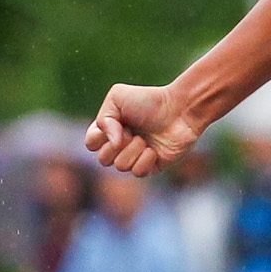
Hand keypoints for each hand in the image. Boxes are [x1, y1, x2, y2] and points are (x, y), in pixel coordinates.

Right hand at [89, 81, 205, 177]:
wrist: (180, 110)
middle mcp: (121, 145)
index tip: (115, 123)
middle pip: (103, 160)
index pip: (91, 144)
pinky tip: (154, 150)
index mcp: (110, 130)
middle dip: (117, 145)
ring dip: (133, 150)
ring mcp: (136, 157)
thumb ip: (104, 119)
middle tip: (132, 132)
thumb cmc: (149, 101)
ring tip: (145, 139)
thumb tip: (113, 143)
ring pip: (120, 166)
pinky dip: (145, 160)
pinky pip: (138, 173)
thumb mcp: (117, 98)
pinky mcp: (151, 167)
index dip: (99, 137)